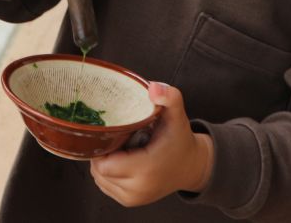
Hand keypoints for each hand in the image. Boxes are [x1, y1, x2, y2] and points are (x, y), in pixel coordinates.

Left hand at [89, 83, 212, 207]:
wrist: (191, 166)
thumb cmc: (180, 140)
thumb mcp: (177, 115)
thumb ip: (169, 97)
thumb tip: (153, 88)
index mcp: (146, 169)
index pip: (104, 164)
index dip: (102, 146)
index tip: (111, 133)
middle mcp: (139, 188)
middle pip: (99, 171)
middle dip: (102, 153)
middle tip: (116, 139)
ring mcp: (134, 198)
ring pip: (99, 179)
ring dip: (103, 163)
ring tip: (119, 150)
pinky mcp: (130, 201)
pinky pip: (105, 185)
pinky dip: (106, 173)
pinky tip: (119, 160)